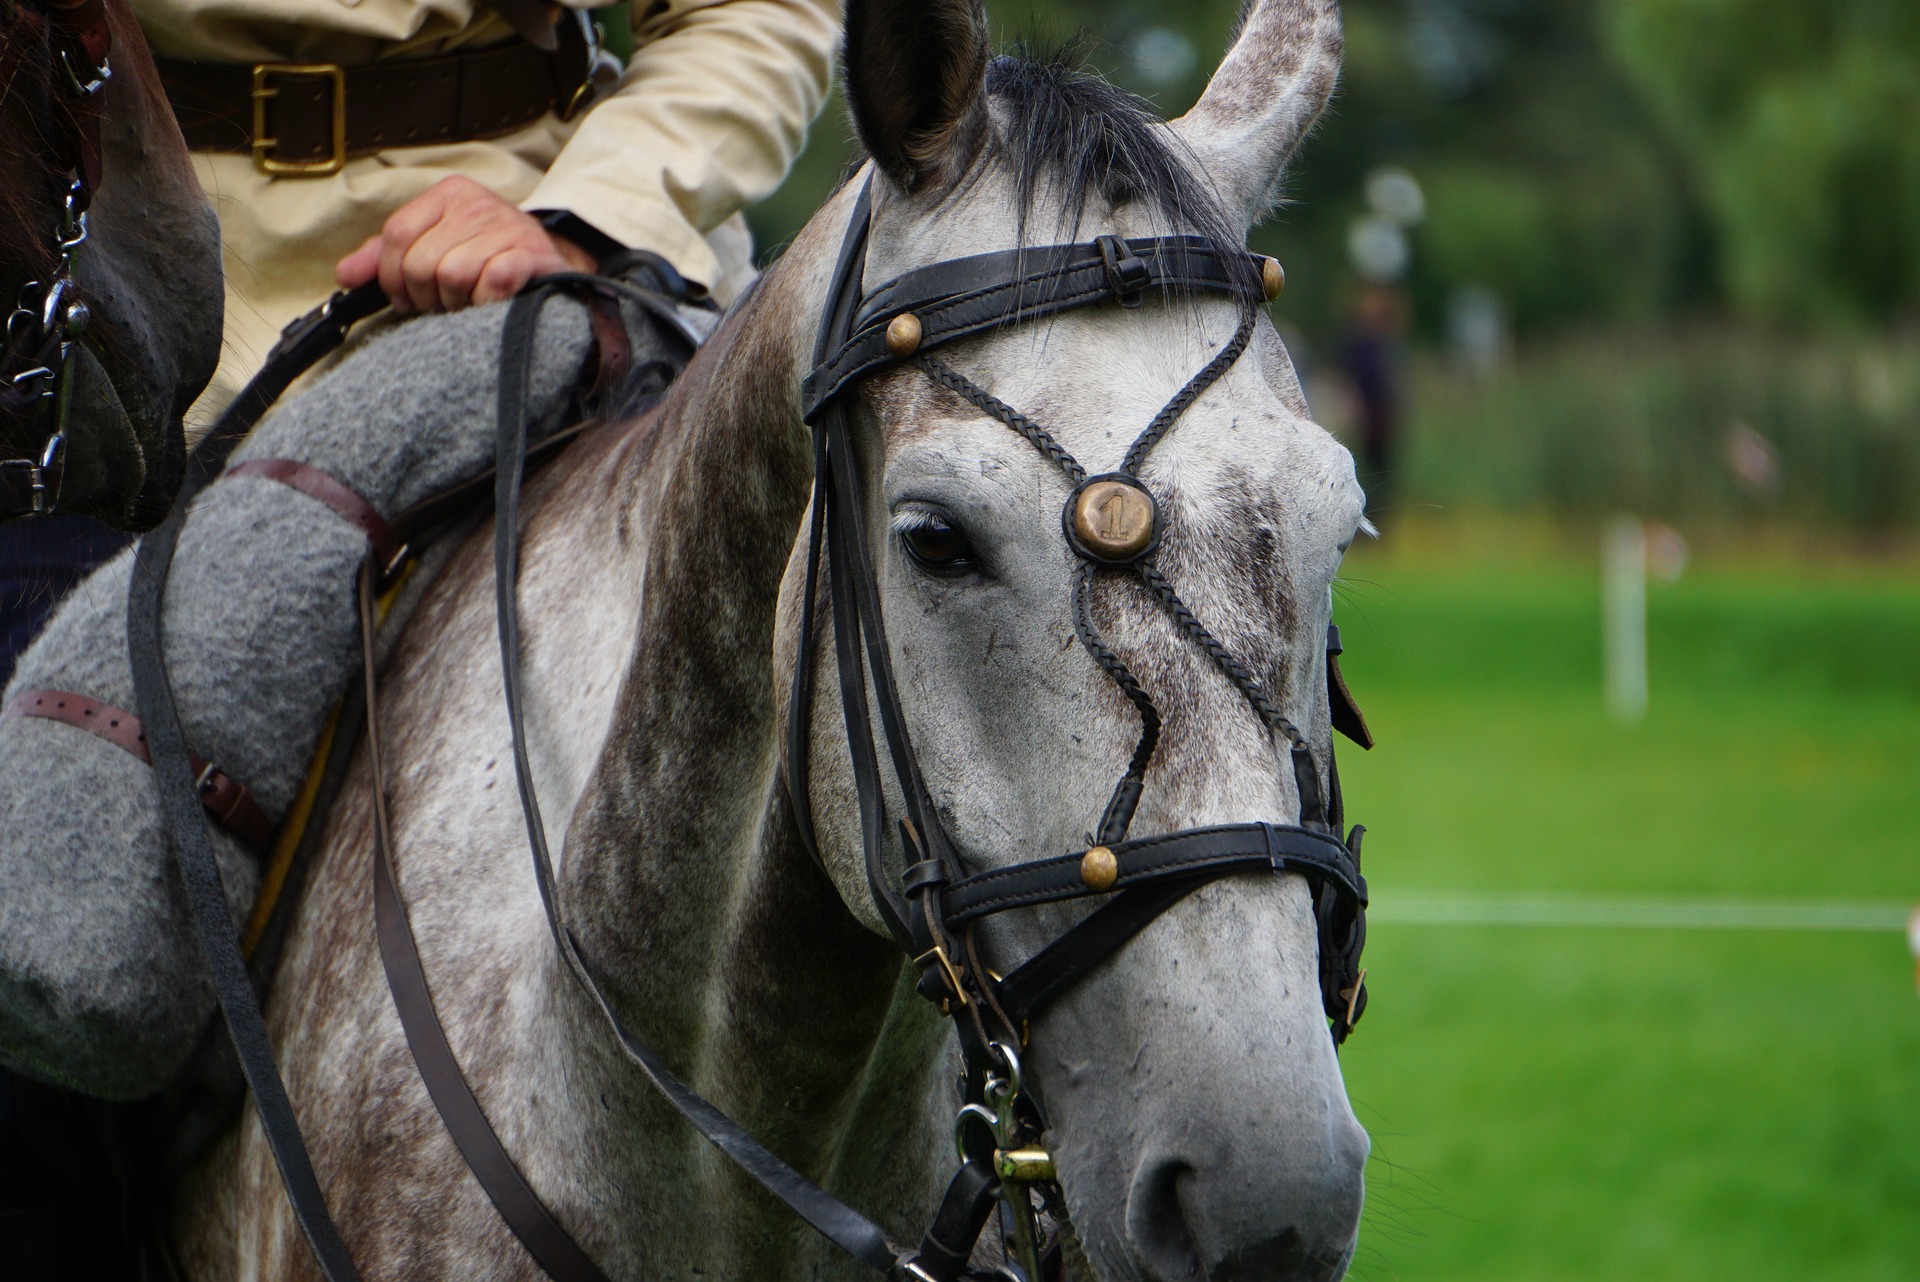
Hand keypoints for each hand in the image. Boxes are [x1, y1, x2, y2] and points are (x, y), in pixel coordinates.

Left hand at [334, 175, 597, 313]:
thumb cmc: (489, 258)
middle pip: (421, 262)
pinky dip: (486, 302)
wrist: (556, 264)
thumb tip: (344, 276)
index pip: (395, 235)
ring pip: (452, 276)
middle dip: (427, 296)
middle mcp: (477, 203)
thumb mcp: (436, 245)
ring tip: (470, 303)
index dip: (391, 277)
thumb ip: (386, 256)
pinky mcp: (530, 255)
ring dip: (458, 303)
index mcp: (449, 194)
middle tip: (444, 304)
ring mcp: (506, 227)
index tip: (406, 298)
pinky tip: (492, 303)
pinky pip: (491, 282)